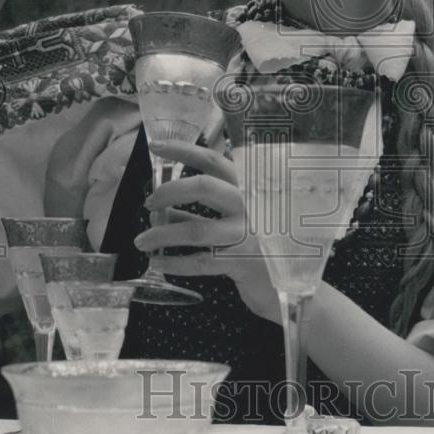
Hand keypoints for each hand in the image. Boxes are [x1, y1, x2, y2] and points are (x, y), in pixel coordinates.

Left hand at [134, 138, 280, 323]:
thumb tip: (163, 208)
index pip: (214, 161)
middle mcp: (251, 205)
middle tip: (148, 202)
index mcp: (250, 188)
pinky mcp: (243, 262)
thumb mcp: (239, 220)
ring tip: (141, 241)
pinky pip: (200, 261)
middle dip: (168, 192)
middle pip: (202, 187)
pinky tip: (159, 263)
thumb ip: (208, 210)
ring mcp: (248, 234)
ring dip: (161, 234)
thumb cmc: (261, 248)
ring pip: (195, 230)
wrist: (292, 287)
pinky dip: (174, 262)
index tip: (157, 147)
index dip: (184, 151)